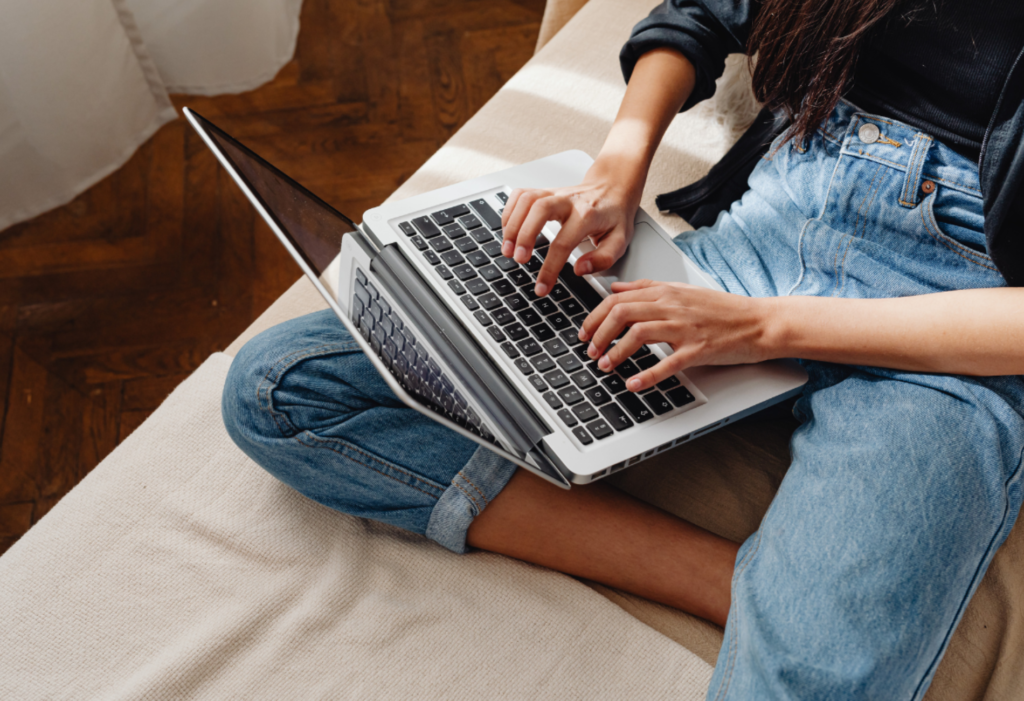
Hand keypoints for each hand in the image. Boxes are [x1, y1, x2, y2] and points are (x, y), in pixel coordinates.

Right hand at [500, 157, 642, 296]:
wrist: (614, 188)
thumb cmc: (614, 216)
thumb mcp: (620, 240)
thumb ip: (603, 258)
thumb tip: (579, 269)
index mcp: (588, 215)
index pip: (564, 243)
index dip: (550, 268)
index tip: (541, 287)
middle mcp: (569, 200)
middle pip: (539, 210)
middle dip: (524, 235)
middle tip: (518, 259)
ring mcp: (554, 193)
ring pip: (527, 199)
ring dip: (512, 224)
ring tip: (507, 249)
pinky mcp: (544, 191)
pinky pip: (520, 195)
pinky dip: (509, 211)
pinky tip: (507, 230)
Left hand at [578, 279, 773, 391]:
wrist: (760, 322)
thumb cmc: (723, 310)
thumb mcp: (682, 291)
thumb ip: (647, 288)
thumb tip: (616, 288)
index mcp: (666, 292)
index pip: (618, 298)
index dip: (595, 316)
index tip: (585, 331)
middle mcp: (673, 306)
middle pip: (622, 313)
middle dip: (598, 333)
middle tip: (589, 350)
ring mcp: (685, 327)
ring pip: (638, 333)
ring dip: (615, 351)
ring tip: (604, 366)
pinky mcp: (699, 349)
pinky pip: (667, 362)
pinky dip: (646, 375)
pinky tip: (632, 383)